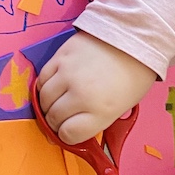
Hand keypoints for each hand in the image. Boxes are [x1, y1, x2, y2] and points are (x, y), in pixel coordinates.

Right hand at [37, 30, 156, 143]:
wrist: (130, 38)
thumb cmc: (132, 74)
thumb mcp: (123, 105)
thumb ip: (98, 118)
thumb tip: (77, 127)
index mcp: (102, 110)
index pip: (69, 133)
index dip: (67, 137)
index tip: (68, 133)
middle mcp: (81, 94)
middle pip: (54, 118)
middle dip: (55, 124)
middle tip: (59, 122)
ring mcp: (67, 75)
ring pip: (44, 99)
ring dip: (47, 107)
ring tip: (54, 106)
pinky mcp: (59, 58)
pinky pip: (42, 79)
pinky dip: (43, 88)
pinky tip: (51, 89)